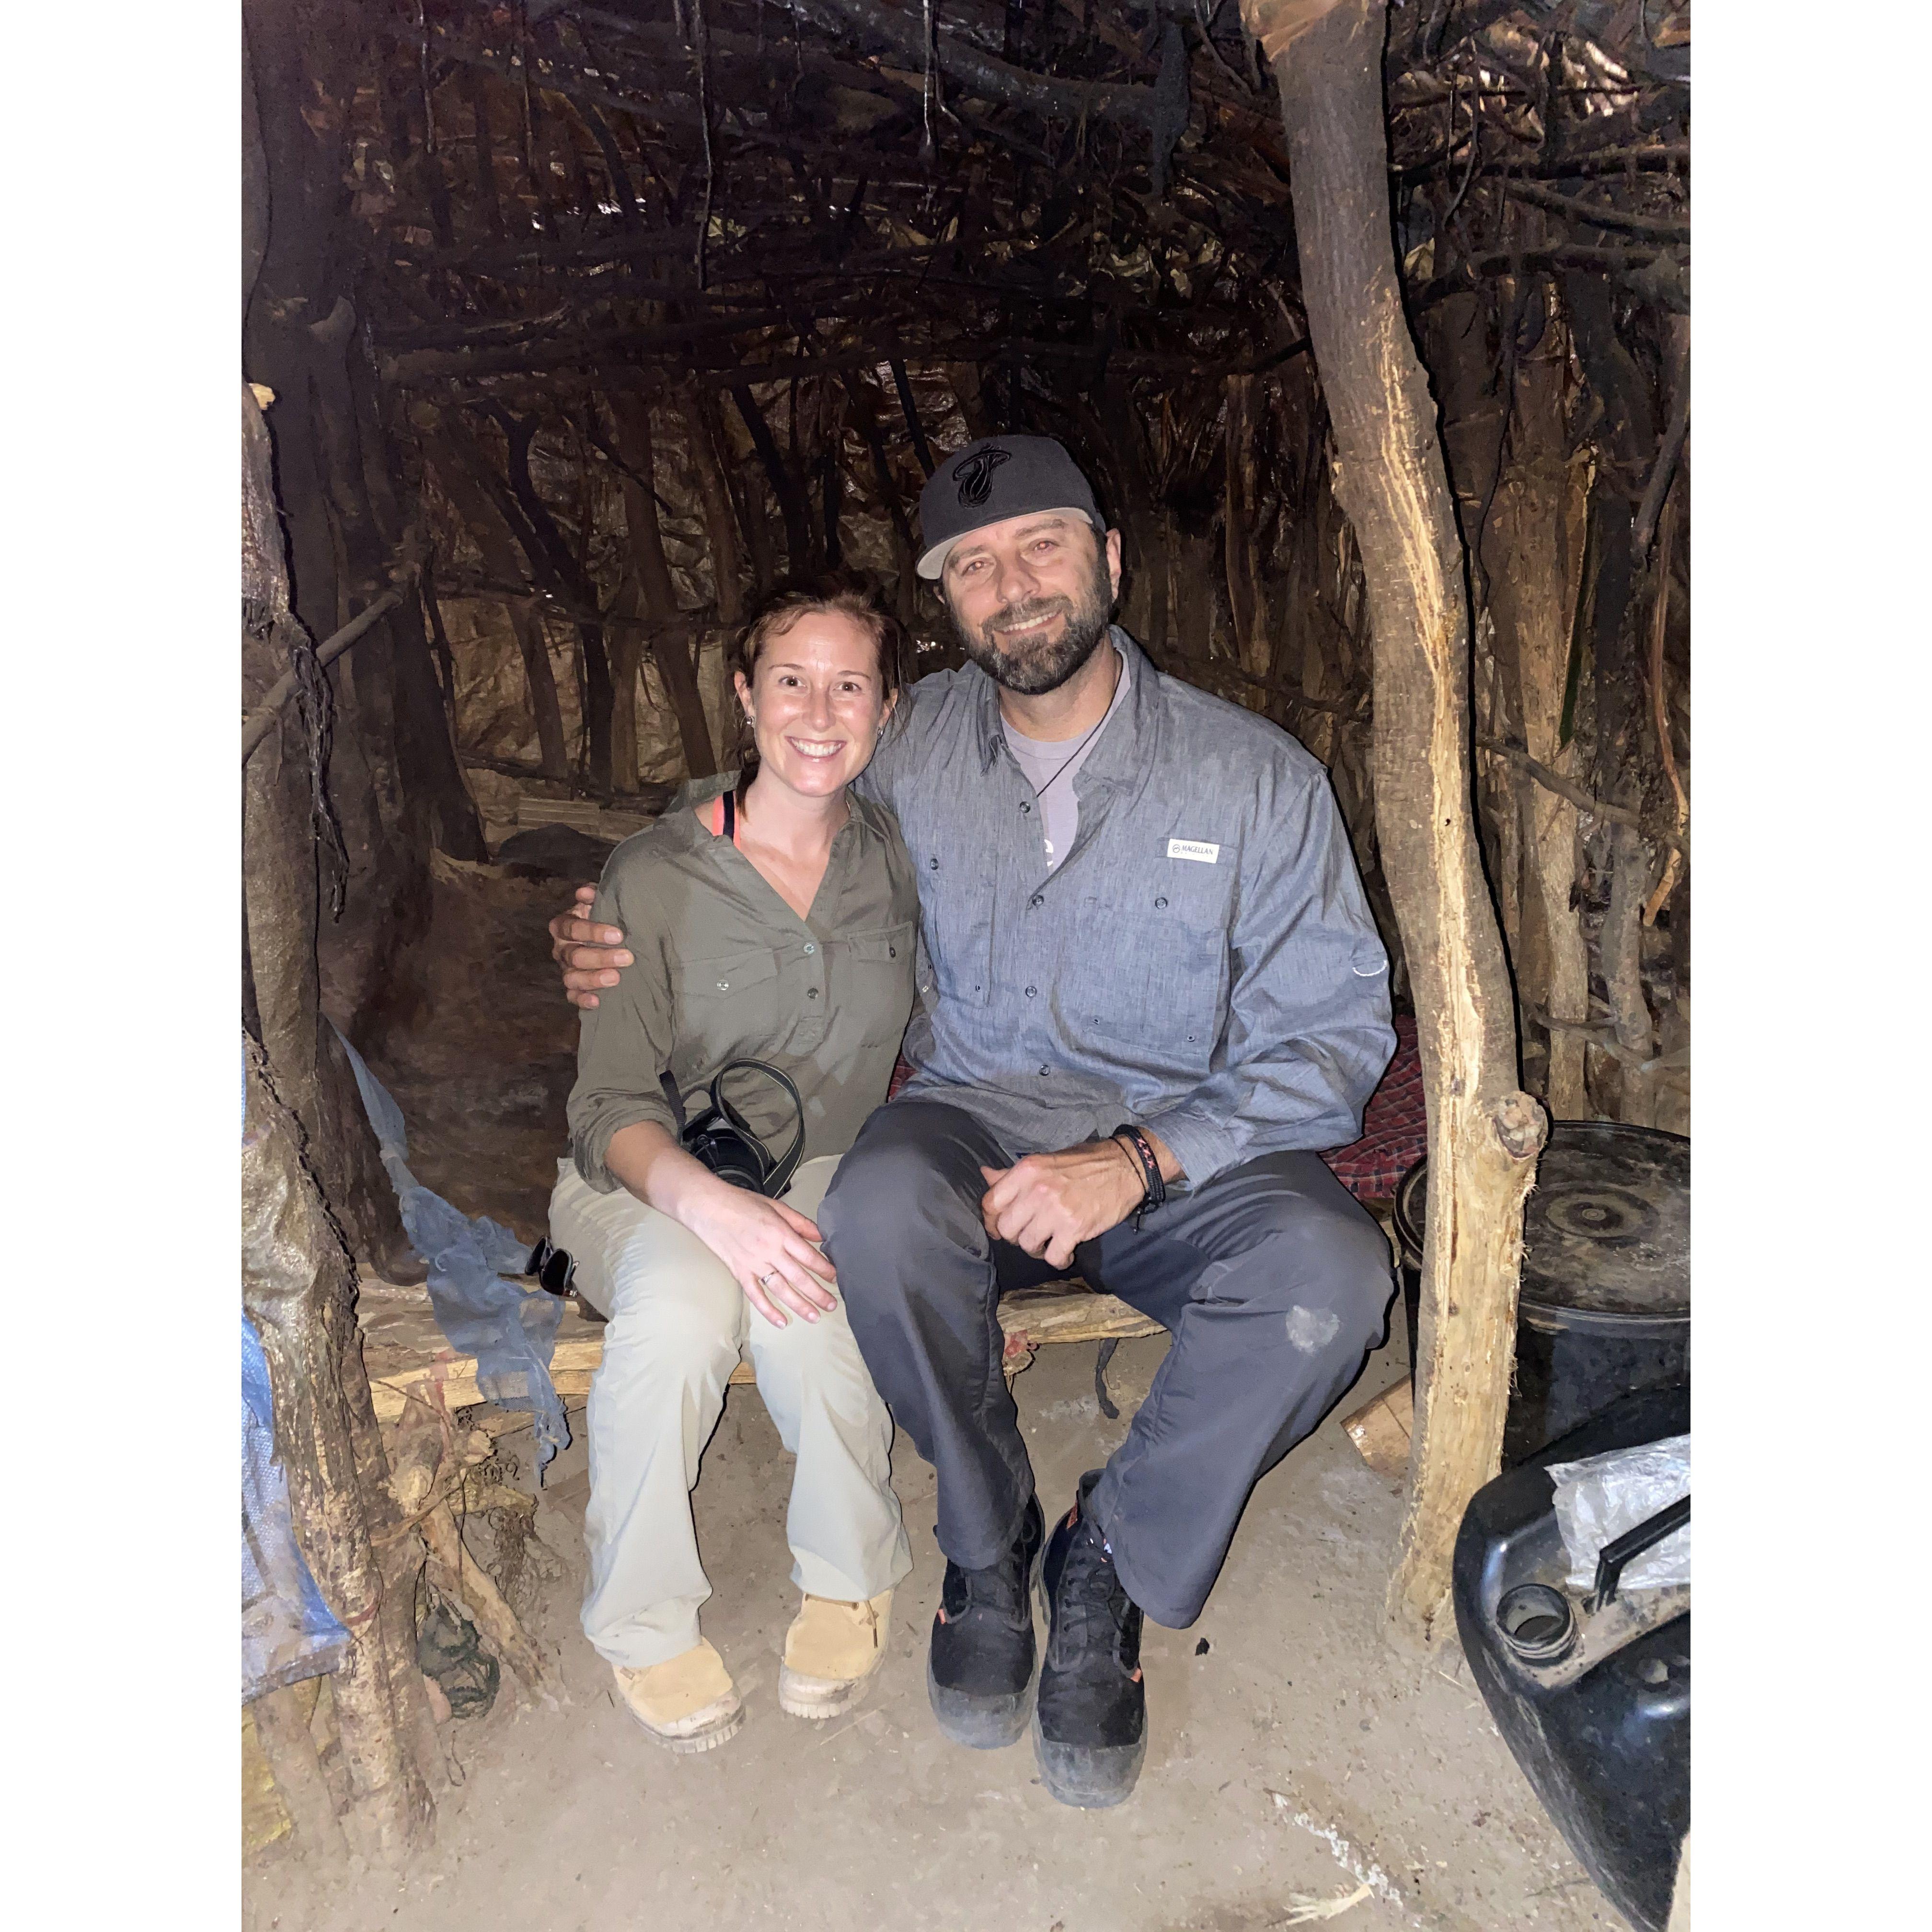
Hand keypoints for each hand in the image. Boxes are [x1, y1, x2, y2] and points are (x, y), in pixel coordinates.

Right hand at [550, 883, 632, 1008]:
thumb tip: (585, 892)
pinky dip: (582, 1000)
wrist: (609, 936)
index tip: (618, 935)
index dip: (593, 931)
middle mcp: (561, 948)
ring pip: (571, 978)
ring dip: (593, 979)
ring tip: (616, 979)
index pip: (572, 928)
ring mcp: (565, 969)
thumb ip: (594, 895)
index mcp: (563, 926)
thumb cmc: (604, 916)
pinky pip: (572, 996)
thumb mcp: (601, 902)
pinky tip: (598, 1002)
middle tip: (626, 958)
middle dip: (600, 957)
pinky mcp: (572, 986)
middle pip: (574, 956)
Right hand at [684, 1184, 839, 1328]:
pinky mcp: (739, 1272)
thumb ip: (800, 1222)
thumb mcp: (776, 1206)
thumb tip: (820, 1235)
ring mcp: (754, 1264)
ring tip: (815, 1316)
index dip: (824, 1269)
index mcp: (780, 1233)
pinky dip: (768, 1311)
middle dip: (818, 1293)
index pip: (808, 1256)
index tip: (836, 1278)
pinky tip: (781, 1322)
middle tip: (832, 1305)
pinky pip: (756, 1295)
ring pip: (781, 1290)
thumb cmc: (742, 1203)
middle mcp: (769, 1251)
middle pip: (799, 1277)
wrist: (708, 1207)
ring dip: (799, 1305)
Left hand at [979, 1140, 1145, 1270]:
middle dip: (1016, 1236)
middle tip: (1030, 1234)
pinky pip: (1053, 1257)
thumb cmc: (1084, 1163)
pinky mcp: (1075, 1228)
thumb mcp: (1044, 1161)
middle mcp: (1037, 1190)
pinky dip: (1059, 1260)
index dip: (992, 1220)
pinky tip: (1066, 1253)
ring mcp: (1055, 1210)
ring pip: (1027, 1245)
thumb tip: (985, 1174)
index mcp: (1026, 1170)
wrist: (1126, 1166)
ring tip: (1049, 1243)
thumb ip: (1013, 1174)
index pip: (990, 1203)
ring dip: (1037, 1249)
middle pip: (1006, 1229)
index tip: (1002, 1226)